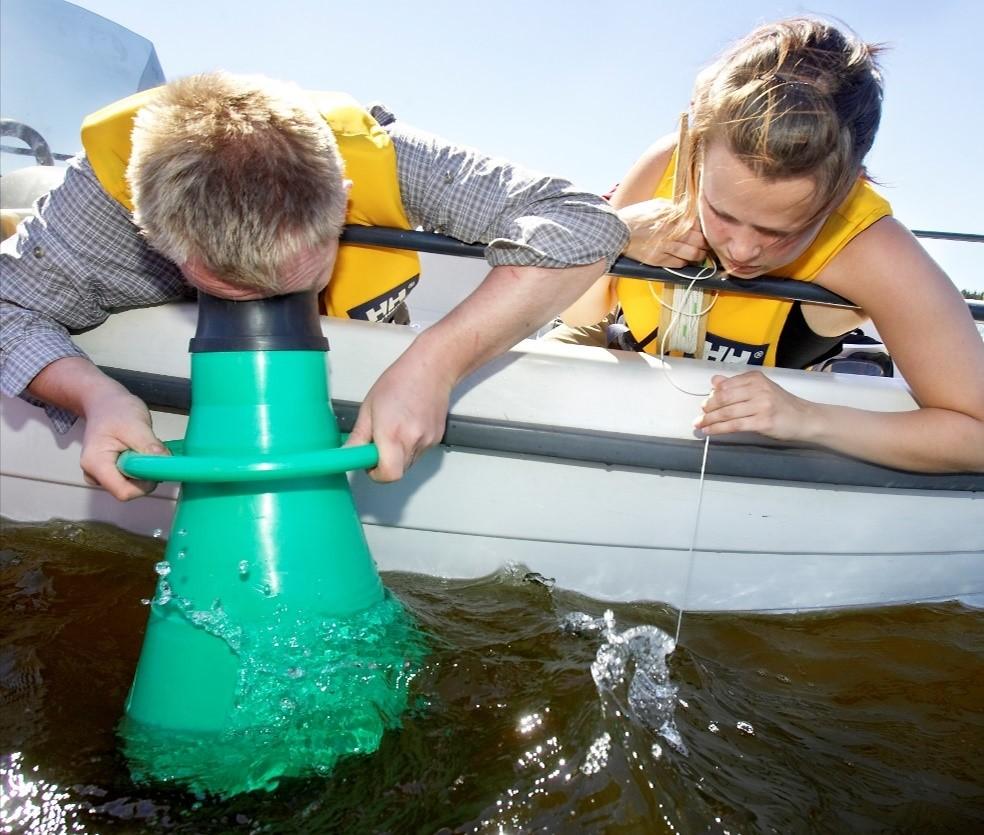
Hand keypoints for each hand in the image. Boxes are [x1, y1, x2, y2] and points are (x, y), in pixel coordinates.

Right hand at [80, 388, 167, 499]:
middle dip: (145, 475)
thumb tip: (165, 464)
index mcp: (95, 464)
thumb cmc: (116, 410)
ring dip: (144, 470)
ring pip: (132, 485)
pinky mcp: (111, 473)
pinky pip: (131, 478)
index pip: (124, 492)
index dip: (144, 484)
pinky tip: (139, 451)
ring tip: (142, 447)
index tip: (156, 466)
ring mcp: (102, 475)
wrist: (104, 403)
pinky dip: (141, 468)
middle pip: (128, 490)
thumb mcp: (136, 424)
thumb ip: (149, 446)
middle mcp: (94, 475)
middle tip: (150, 451)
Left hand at [343, 352, 451, 481]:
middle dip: (384, 464)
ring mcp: (427, 442)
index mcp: (392, 434)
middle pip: (396, 472)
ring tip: (394, 429)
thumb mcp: (369, 407)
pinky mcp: (436, 440)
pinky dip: (409, 446)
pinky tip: (408, 425)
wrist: (432, 370)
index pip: (386, 475)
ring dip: (397, 455)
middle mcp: (412, 441)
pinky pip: (418, 453)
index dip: (375, 473)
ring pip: (407, 464)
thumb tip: (347, 454)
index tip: (368, 462)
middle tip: (377, 444)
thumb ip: (358, 436)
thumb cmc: (400, 382)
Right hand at [619, 199, 708, 267]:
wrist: (616, 231)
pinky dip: (685, 262)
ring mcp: (665, 246)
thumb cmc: (635, 217)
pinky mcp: (658, 259)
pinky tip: (685, 260)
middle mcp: (671, 231)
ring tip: (700, 255)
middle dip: (706, 243)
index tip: (706, 232)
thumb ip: (674, 209)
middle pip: (699, 239)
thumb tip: (688, 214)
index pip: (698, 223)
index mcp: (672, 215)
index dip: (705, 229)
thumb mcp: (656, 205)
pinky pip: (679, 263)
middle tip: (707, 245)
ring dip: (699, 255)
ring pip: (692, 254)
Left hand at [694, 372, 820, 441]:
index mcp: (755, 378)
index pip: (725, 385)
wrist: (805, 419)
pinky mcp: (763, 421)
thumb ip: (737, 385)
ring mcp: (761, 405)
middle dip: (707, 409)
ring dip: (709, 420)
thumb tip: (714, 381)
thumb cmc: (781, 405)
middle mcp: (758, 389)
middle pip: (723, 398)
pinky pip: (735, 425)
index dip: (711, 396)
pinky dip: (718, 429)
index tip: (704, 404)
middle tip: (699, 417)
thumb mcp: (760, 389)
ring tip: (699, 425)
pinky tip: (709, 431)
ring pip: (727, 412)